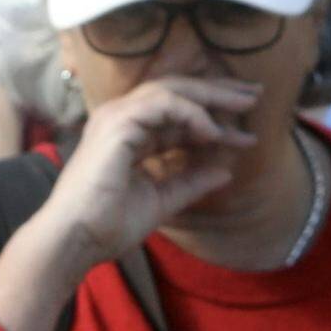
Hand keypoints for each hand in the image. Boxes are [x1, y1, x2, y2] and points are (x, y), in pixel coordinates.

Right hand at [46, 74, 262, 264]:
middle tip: (254, 96)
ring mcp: (117, 117)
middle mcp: (122, 119)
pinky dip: (193, 113)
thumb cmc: (108, 225)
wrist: (76, 240)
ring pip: (173, 90)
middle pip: (177, 91)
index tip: (247, 133)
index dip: (214, 121)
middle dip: (218, 92)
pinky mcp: (119, 123)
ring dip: (212, 96)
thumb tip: (226, 171)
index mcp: (129, 136)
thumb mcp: (162, 200)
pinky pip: (165, 104)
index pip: (177, 116)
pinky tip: (214, 131)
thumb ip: (191, 182)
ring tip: (244, 106)